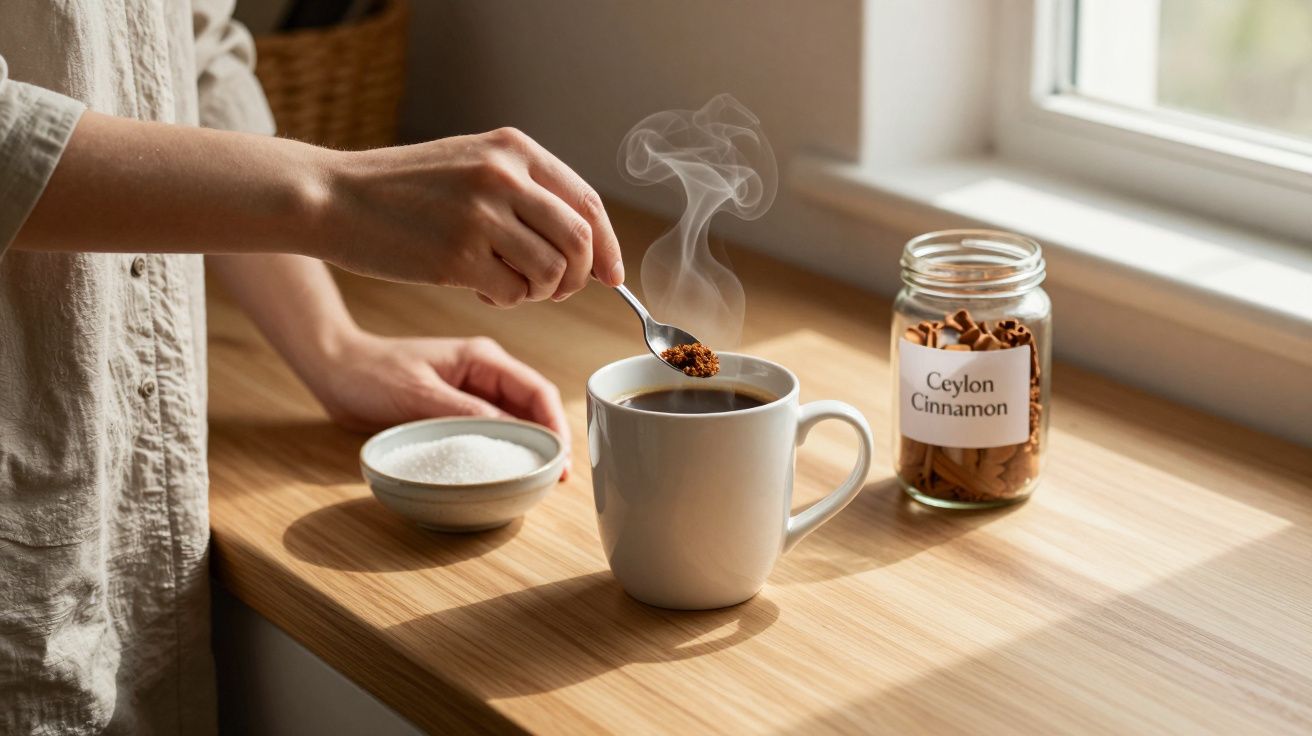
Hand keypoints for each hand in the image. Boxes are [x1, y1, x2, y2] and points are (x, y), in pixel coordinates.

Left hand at [308, 331, 571, 474]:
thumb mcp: (418, 393)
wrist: (336, 370)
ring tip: (541, 480)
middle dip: (549, 441)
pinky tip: (508, 472)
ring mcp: (473, 393)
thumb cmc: (372, 373)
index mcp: (483, 359)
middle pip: (533, 408)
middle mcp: (485, 374)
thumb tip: (505, 433)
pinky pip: (491, 432)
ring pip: (516, 422)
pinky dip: (503, 451)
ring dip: (528, 448)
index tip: (559, 456)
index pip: (536, 390)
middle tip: (556, 477)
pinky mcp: (458, 412)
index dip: (554, 424)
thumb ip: (463, 411)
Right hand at [313, 127, 624, 306]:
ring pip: (552, 272)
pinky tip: (480, 287)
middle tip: (556, 289)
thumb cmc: (403, 189)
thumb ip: (525, 191)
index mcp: (513, 149)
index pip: (587, 202)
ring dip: (540, 291)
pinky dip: (508, 299)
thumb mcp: (471, 163)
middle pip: (579, 241)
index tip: (611, 274)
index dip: (607, 245)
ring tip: (508, 283)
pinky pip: (514, 293)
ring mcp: (481, 216)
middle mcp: (503, 176)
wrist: (333, 197)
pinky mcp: (458, 256)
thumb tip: (585, 242)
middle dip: (578, 276)